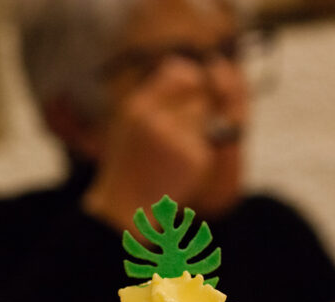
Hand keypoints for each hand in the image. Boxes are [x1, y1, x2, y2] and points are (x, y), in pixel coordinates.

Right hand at [82, 57, 245, 229]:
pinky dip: (200, 145)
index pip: (177, 73)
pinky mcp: (195, 157)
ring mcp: (177, 138)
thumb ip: (154, 92)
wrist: (126, 205)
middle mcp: (157, 119)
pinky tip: (180, 162)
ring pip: (205, 111)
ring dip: (199, 122)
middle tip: (184, 120)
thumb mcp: (130, 120)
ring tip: (177, 144)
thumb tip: (182, 63)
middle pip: (196, 88)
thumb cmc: (129, 160)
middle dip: (196, 99)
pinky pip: (209, 137)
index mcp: (138, 107)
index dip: (189, 78)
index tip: (188, 91)